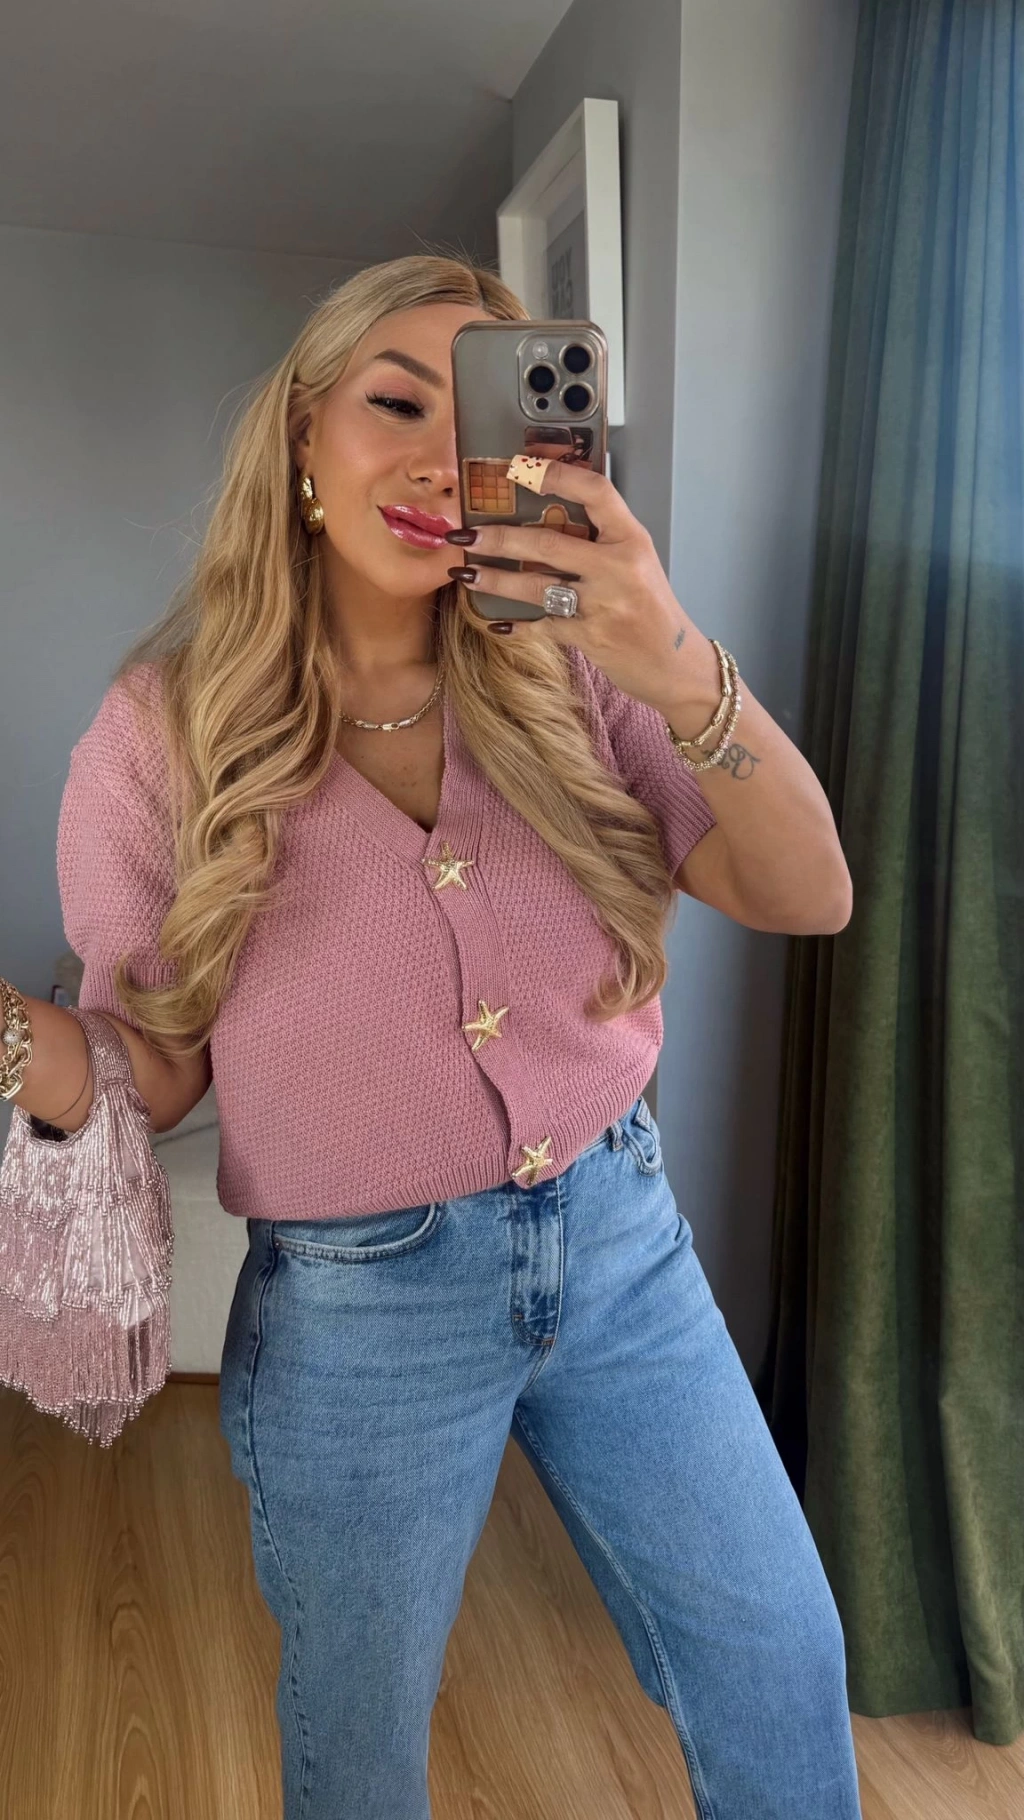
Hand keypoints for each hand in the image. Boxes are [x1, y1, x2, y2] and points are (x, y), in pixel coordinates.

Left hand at [444, 458, 716, 715]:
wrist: (676, 665)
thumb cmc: (652, 610)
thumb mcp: (637, 564)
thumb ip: (601, 542)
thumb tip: (546, 521)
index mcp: (632, 539)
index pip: (595, 492)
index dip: (556, 475)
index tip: (518, 468)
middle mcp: (620, 566)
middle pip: (549, 542)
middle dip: (499, 537)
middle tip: (463, 534)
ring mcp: (606, 603)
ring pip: (537, 585)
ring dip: (495, 579)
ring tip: (464, 574)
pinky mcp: (593, 637)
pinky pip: (544, 626)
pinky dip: (518, 626)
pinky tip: (496, 623)